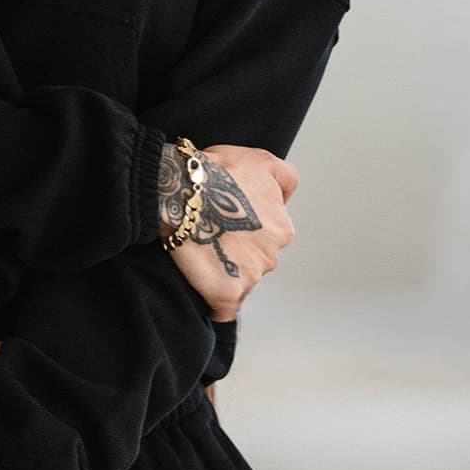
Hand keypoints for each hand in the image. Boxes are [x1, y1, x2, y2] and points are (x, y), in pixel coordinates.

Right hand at [159, 141, 298, 323]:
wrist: (181, 191)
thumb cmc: (217, 172)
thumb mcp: (262, 161)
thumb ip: (286, 178)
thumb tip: (288, 197)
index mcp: (282, 229)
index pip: (270, 237)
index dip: (246, 229)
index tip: (226, 222)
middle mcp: (272, 256)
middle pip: (256, 261)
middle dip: (238, 253)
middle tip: (212, 237)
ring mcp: (250, 278)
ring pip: (241, 282)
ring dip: (225, 273)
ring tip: (200, 254)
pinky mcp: (227, 294)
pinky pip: (225, 309)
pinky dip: (217, 303)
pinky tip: (205, 288)